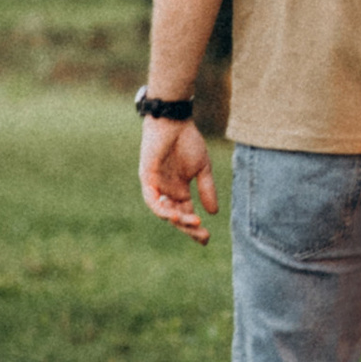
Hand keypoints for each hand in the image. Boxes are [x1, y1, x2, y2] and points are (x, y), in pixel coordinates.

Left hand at [139, 112, 219, 244]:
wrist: (174, 122)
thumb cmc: (187, 141)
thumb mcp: (202, 169)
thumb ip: (206, 189)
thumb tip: (214, 213)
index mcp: (179, 191)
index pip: (186, 215)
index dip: (195, 228)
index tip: (207, 238)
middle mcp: (167, 192)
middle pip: (176, 218)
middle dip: (189, 228)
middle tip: (203, 235)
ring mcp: (156, 187)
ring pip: (164, 212)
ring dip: (178, 220)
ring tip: (193, 223)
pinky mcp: (146, 179)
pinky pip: (152, 200)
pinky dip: (162, 209)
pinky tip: (174, 214)